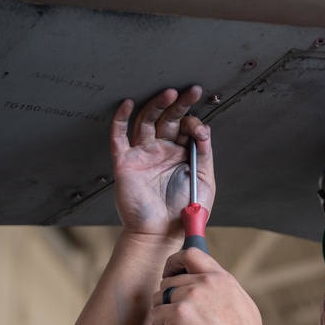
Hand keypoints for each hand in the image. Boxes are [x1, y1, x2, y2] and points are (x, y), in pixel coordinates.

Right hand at [110, 86, 214, 241]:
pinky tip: (129, 104)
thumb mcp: (204, 181)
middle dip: (180, 104)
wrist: (160, 233)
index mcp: (182, 154)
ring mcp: (143, 154)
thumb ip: (205, 154)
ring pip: (147, 121)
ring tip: (169, 93)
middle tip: (192, 90)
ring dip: (157, 106)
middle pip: (169, 119)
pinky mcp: (125, 162)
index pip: (187, 128)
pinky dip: (121, 119)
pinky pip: (119, 137)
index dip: (194, 123)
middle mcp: (162, 150)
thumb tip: (203, 129)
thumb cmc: (183, 211)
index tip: (200, 131)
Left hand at [150, 250, 267, 324]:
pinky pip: (155, 317)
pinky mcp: (178, 314)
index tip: (171, 275)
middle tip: (181, 323)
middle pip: (168, 282)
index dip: (174, 263)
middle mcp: (205, 282)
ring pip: (158, 299)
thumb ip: (222, 290)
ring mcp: (190, 296)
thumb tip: (211, 286)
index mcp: (221, 277)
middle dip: (169, 302)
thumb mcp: (241, 303)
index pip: (190, 253)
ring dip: (164, 318)